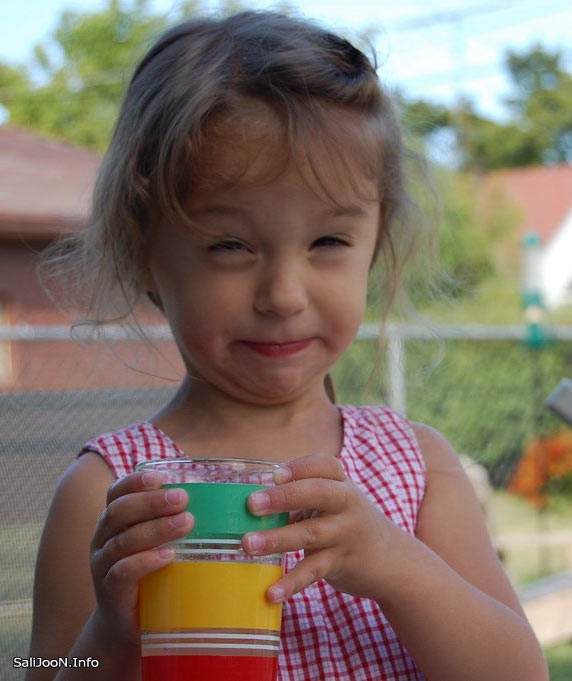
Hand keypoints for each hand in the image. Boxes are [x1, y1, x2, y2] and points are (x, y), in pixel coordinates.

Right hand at [89, 471, 193, 644]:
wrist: (127, 624)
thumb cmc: (151, 573)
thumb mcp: (158, 542)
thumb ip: (173, 520)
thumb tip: (217, 500)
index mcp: (114, 521)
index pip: (116, 493)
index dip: (134, 482)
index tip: (160, 476)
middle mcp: (103, 539)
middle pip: (119, 512)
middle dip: (151, 502)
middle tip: (182, 498)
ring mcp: (103, 566)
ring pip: (122, 540)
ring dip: (156, 529)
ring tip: (186, 523)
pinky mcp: (110, 592)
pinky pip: (122, 572)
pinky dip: (145, 561)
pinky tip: (168, 556)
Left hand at [241, 453, 400, 603]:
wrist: (393, 561)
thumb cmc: (349, 524)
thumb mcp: (335, 502)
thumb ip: (303, 497)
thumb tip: (252, 503)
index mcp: (342, 484)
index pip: (325, 466)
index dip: (300, 468)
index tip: (275, 474)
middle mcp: (347, 504)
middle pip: (318, 493)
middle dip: (284, 496)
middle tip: (252, 504)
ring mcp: (346, 534)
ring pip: (310, 534)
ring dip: (277, 539)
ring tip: (247, 544)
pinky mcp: (342, 563)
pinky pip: (314, 571)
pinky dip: (292, 582)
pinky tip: (271, 592)